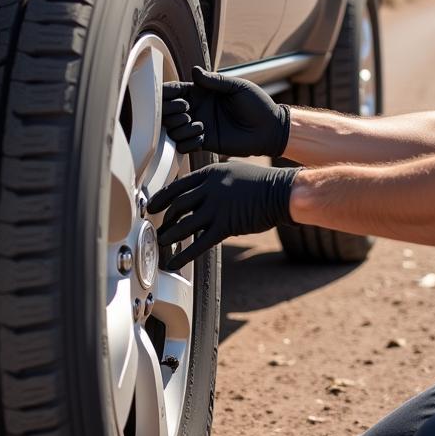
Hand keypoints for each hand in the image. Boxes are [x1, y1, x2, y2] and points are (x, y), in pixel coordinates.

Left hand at [147, 160, 298, 267]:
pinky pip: (199, 243)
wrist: (282, 192)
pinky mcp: (225, 226)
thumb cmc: (262, 183)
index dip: (162, 198)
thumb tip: (201, 191)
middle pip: (178, 206)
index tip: (152, 206)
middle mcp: (210, 189)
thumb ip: (215, 181)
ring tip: (160, 243)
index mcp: (211, 174)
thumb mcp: (233, 172)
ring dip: (169, 236)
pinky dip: (184, 255)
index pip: (178, 186)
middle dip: (164, 218)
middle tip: (156, 227)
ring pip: (184, 225)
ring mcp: (217, 208)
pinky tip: (174, 263)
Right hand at [162, 66, 290, 157]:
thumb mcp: (237, 87)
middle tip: (187, 110)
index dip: (167, 93)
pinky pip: (182, 146)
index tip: (177, 96)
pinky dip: (187, 142)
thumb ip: (215, 80)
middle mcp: (196, 109)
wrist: (269, 129)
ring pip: (172, 129)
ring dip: (180, 127)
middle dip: (170, 110)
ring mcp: (198, 127)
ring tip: (199, 126)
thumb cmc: (257, 104)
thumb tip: (194, 71)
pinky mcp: (204, 143)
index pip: (173, 91)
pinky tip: (202, 137)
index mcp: (201, 92)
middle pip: (166, 111)